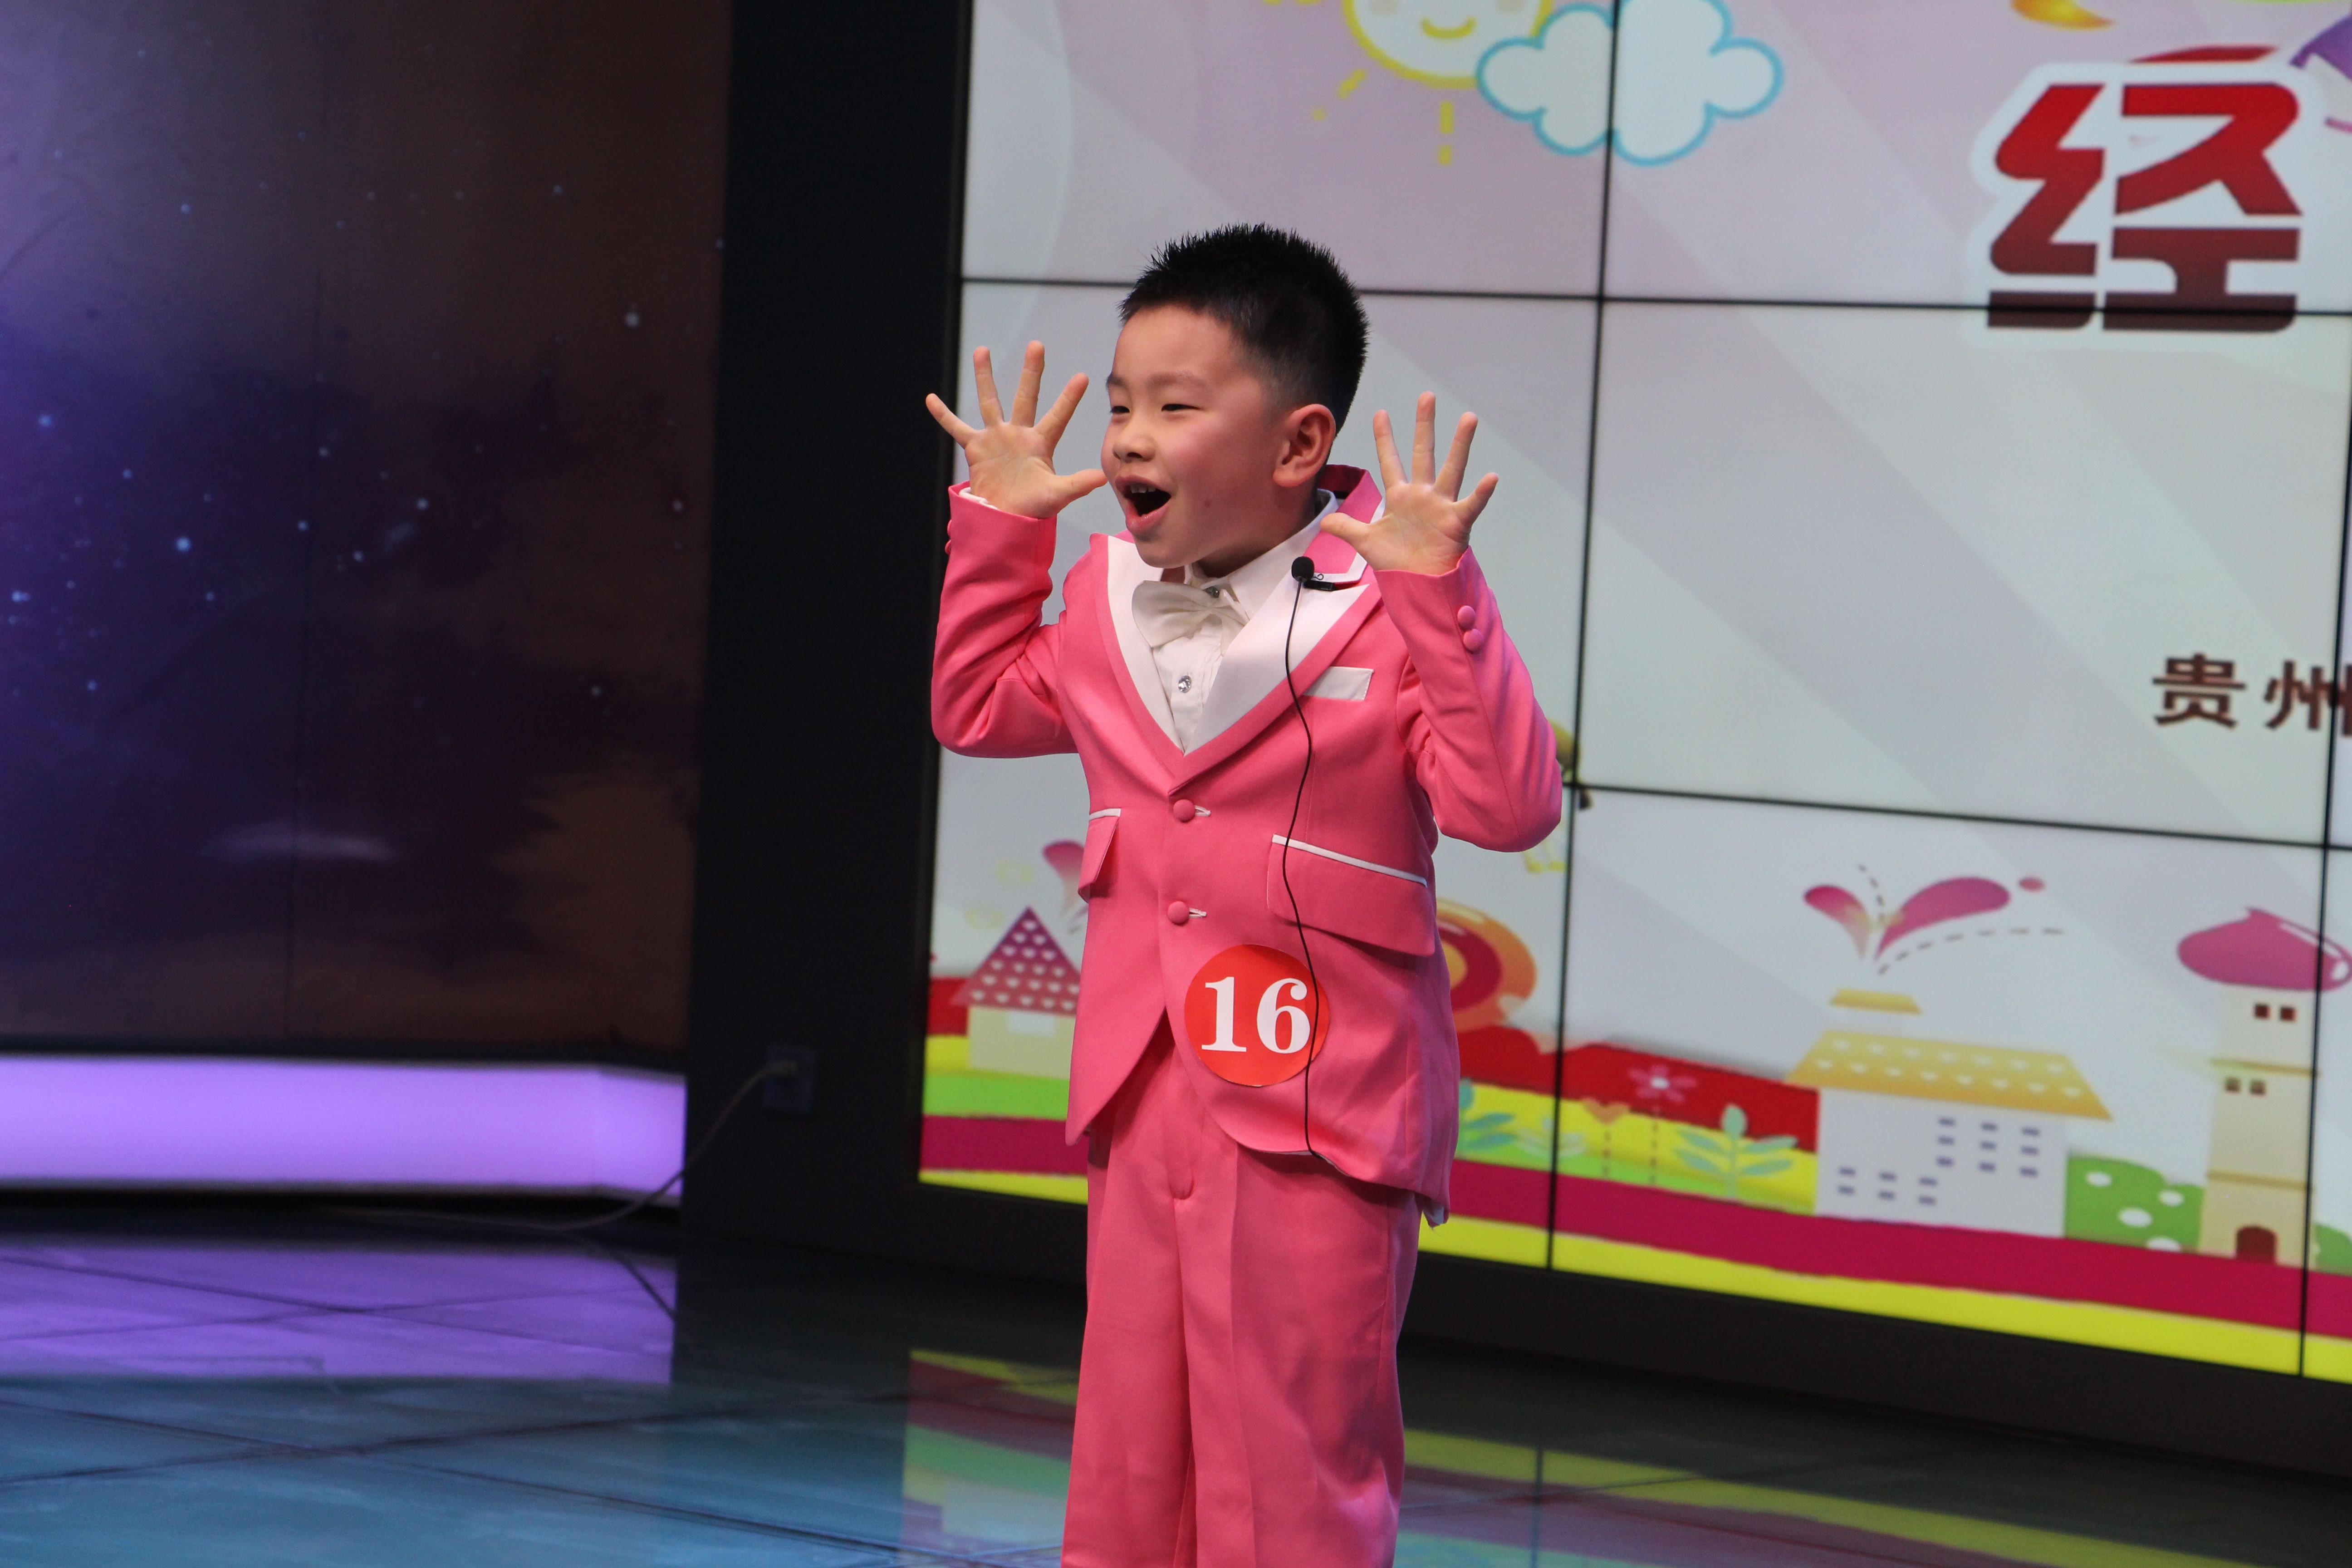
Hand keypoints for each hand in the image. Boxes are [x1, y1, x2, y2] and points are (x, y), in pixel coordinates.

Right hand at [926, 342, 1105, 518]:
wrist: (1005, 521)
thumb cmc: (1033, 509)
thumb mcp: (1056, 496)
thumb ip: (1077, 485)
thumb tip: (1102, 479)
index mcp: (1040, 444)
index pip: (1058, 417)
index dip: (1069, 399)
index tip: (1083, 377)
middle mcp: (1019, 435)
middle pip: (1026, 397)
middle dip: (1032, 372)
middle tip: (1037, 345)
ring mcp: (996, 438)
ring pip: (990, 402)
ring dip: (985, 377)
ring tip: (982, 349)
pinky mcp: (976, 448)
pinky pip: (956, 428)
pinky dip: (943, 415)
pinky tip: (931, 398)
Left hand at [1322, 393, 1496, 574]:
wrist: (1417, 584)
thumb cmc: (1397, 562)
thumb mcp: (1366, 542)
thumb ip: (1347, 528)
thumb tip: (1324, 522)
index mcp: (1400, 496)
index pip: (1390, 460)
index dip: (1385, 438)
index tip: (1380, 413)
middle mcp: (1422, 495)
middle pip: (1423, 453)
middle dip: (1424, 426)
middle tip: (1426, 396)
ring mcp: (1441, 506)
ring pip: (1452, 469)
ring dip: (1460, 444)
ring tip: (1469, 418)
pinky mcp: (1456, 522)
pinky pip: (1470, 505)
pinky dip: (1482, 493)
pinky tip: (1491, 477)